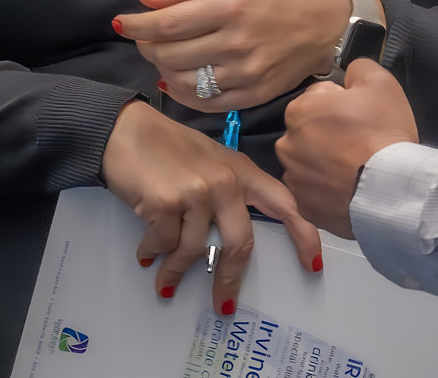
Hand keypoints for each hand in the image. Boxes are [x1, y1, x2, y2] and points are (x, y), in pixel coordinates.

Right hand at [101, 100, 322, 313]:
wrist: (125, 131)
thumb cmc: (167, 148)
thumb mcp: (211, 162)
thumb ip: (230, 191)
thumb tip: (233, 238)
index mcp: (243, 171)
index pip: (285, 204)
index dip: (303, 234)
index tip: (312, 264)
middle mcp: (226, 182)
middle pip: (240, 242)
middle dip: (230, 279)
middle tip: (223, 305)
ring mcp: (197, 192)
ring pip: (196, 250)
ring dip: (176, 272)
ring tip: (164, 280)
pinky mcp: (167, 203)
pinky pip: (164, 245)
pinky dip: (154, 255)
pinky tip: (146, 254)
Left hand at [116, 0, 364, 111]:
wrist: (330, 25)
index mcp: (232, 6)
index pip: (168, 22)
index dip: (137, 25)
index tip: (123, 23)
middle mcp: (237, 42)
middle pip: (170, 54)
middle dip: (148, 46)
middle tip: (148, 38)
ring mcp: (246, 74)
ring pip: (183, 81)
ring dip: (163, 69)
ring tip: (165, 57)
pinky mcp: (254, 96)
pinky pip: (205, 103)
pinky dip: (183, 93)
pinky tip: (179, 80)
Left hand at [275, 59, 418, 239]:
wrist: (390, 187)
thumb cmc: (383, 131)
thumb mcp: (380, 81)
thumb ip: (358, 67)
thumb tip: (349, 73)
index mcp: (299, 111)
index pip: (317, 99)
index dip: (341, 104)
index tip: (359, 116)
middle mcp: (287, 144)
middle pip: (309, 131)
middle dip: (328, 133)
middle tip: (359, 141)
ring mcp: (294, 179)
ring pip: (309, 163)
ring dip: (325, 162)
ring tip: (355, 167)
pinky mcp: (305, 207)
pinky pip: (314, 192)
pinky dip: (327, 190)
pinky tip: (349, 187)